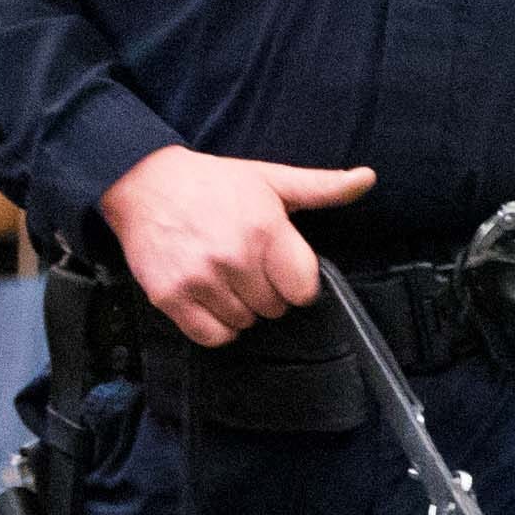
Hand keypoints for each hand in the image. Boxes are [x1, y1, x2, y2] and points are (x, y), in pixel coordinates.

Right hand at [100, 145, 372, 344]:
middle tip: (246, 265)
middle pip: (274, 309)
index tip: (280, 267)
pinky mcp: (171, 298)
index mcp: (265, 230)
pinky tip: (211, 298)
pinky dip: (216, 326)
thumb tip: (368, 178)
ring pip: (244, 324)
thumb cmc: (215, 183)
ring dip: (240, 308)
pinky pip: (212, 336)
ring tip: (225, 277)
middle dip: (266, 292)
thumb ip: (322, 187)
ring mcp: (200, 281)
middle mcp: (234, 258)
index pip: (303, 291)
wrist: (145, 184)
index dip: (296, 282)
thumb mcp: (271, 179)